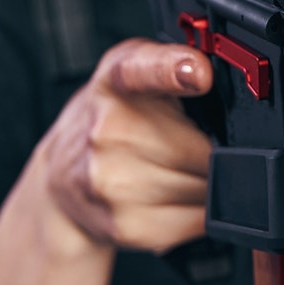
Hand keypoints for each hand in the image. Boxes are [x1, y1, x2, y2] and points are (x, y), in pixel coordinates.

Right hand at [35, 39, 214, 252]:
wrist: (62, 177)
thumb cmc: (112, 119)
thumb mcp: (136, 70)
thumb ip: (178, 60)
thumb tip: (222, 80)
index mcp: (117, 78)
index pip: (142, 68)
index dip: (173, 68)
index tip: (199, 72)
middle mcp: (107, 130)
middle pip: (202, 149)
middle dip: (212, 149)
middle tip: (192, 143)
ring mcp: (111, 181)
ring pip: (204, 189)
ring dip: (207, 182)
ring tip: (177, 169)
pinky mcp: (124, 224)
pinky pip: (196, 220)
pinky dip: (198, 211)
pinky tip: (172, 195)